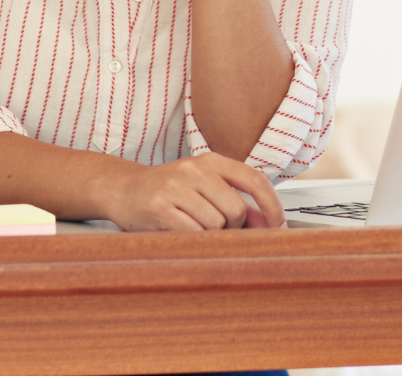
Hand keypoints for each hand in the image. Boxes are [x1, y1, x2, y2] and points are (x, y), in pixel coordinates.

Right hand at [101, 152, 284, 231]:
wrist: (122, 189)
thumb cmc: (166, 191)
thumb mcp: (203, 188)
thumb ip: (234, 202)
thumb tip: (267, 222)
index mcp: (210, 161)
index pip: (254, 179)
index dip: (271, 205)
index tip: (279, 225)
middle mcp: (194, 168)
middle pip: (236, 209)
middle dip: (232, 228)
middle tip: (215, 229)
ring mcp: (176, 186)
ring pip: (215, 225)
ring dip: (209, 235)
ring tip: (190, 226)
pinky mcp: (160, 206)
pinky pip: (193, 234)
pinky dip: (191, 239)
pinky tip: (178, 231)